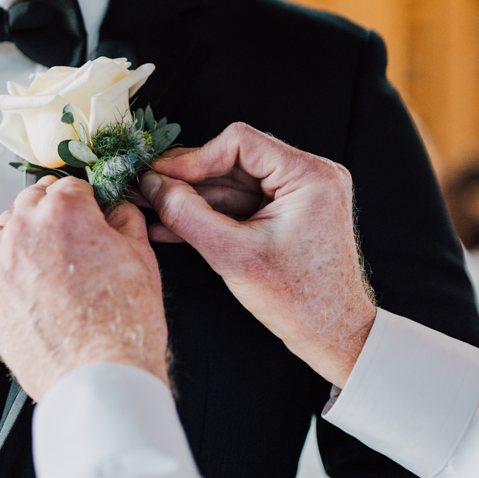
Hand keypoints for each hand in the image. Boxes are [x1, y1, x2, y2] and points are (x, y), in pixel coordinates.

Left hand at [0, 174, 168, 399]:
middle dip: (52, 214)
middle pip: (31, 202)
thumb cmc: (122, 327)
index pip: (69, 185)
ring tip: (55, 273)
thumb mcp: (142, 257)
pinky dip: (10, 278)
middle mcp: (23, 231)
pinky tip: (37, 297)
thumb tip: (116, 210)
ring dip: (27, 243)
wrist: (98, 380)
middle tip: (74, 241)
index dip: (87, 202)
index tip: (91, 216)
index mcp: (63, 213)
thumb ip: (125, 220)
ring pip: (6, 234)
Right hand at [140, 123, 375, 386]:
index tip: (162, 175)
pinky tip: (172, 222)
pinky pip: (239, 203)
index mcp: (309, 176)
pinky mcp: (284, 212)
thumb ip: (188, 216)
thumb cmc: (301, 301)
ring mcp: (296, 194)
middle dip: (186, 178)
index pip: (240, 142)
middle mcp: (308, 175)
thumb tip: (154, 187)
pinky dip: (208, 212)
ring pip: (230, 182)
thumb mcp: (233, 256)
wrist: (332, 335)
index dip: (194, 158)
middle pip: (232, 160)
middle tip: (146, 184)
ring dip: (191, 196)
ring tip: (151, 204)